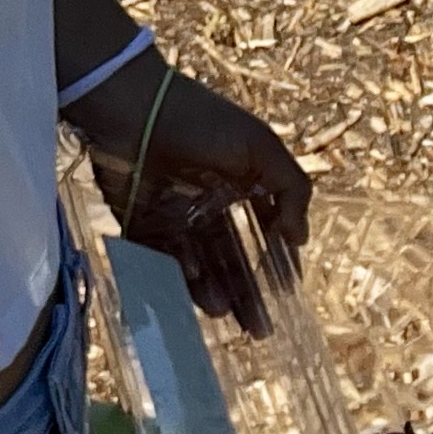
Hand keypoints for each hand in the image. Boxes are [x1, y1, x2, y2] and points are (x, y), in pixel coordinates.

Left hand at [81, 68, 312, 333]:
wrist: (132, 106)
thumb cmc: (201, 120)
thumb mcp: (259, 145)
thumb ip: (291, 188)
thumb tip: (300, 239)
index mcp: (241, 184)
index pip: (264, 233)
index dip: (277, 263)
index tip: (287, 293)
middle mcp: (210, 204)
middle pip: (233, 259)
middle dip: (247, 293)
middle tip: (259, 327)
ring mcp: (175, 216)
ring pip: (200, 266)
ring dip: (216, 291)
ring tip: (225, 310)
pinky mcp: (142, 224)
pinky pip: (163, 260)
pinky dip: (181, 276)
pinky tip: (197, 285)